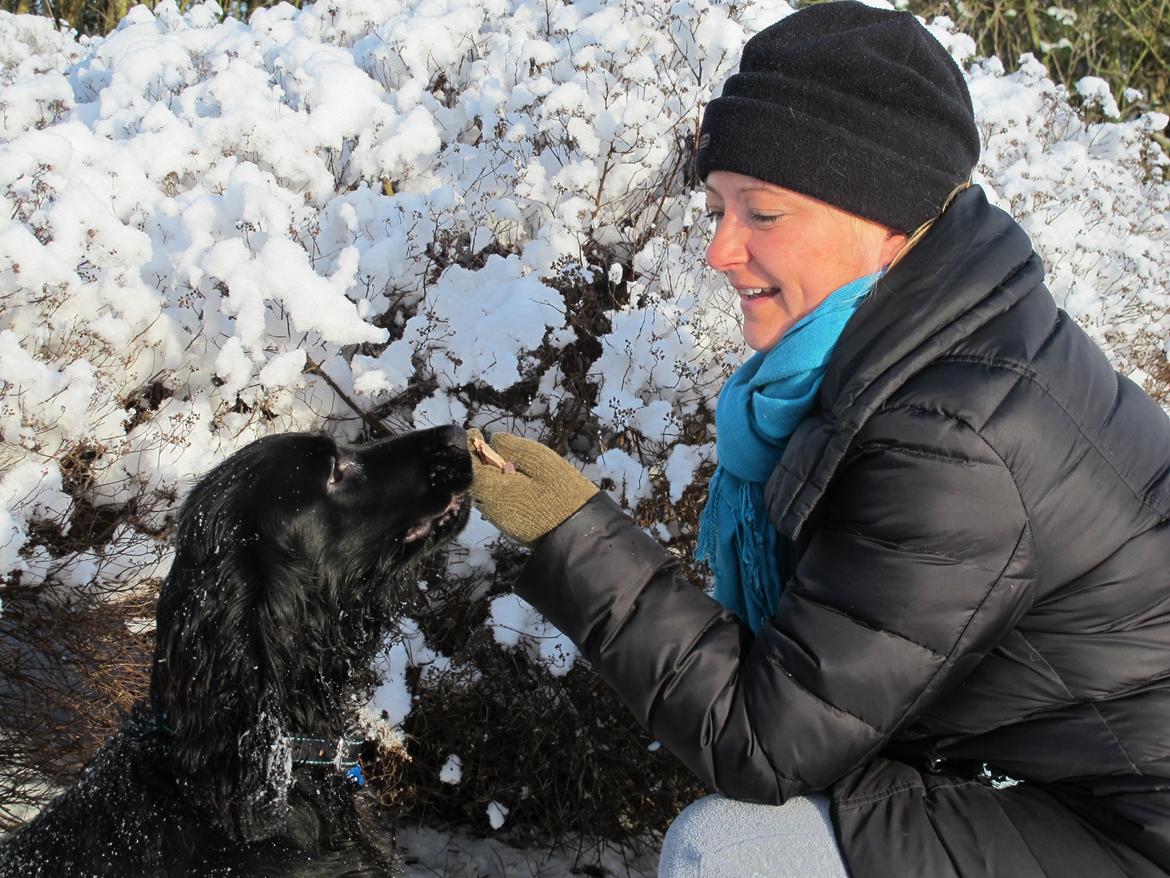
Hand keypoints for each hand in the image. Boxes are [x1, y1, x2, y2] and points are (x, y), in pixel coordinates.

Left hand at [467, 429, 597, 544]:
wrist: (578, 533)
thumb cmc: (562, 493)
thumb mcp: (540, 462)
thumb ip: (514, 448)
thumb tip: (494, 439)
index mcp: (494, 489)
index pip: (471, 465)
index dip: (469, 446)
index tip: (474, 430)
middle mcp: (490, 506)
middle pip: (475, 479)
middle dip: (477, 461)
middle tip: (484, 442)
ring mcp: (499, 518)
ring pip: (484, 491)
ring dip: (487, 475)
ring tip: (498, 459)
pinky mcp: (509, 526)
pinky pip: (495, 502)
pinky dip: (497, 487)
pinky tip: (509, 479)